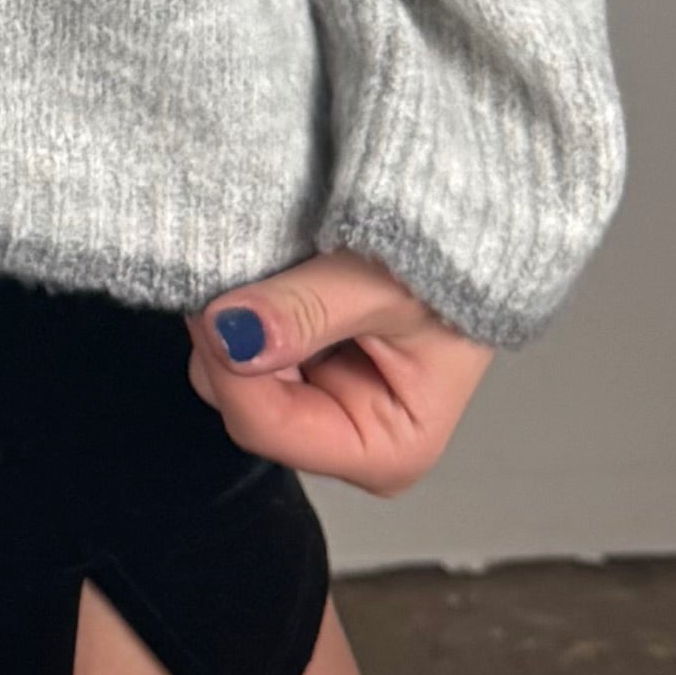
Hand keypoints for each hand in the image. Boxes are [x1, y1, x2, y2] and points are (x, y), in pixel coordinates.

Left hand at [182, 253, 489, 495]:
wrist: (467, 222)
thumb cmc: (449, 264)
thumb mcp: (378, 285)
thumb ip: (303, 311)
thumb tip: (228, 334)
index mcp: (386, 452)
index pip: (267, 426)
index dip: (228, 364)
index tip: (209, 302)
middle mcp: (350, 444)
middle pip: (245, 406)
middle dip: (234, 343)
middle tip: (237, 274)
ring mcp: (325, 410)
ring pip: (237, 379)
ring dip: (239, 324)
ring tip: (272, 271)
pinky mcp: (308, 375)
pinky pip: (249, 353)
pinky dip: (249, 315)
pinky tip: (272, 279)